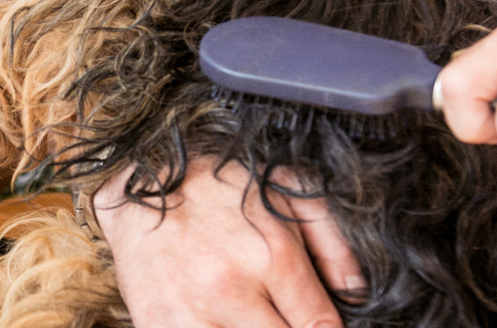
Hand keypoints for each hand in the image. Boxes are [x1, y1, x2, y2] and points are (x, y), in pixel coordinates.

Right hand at [95, 159, 361, 327]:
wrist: (139, 184)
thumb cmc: (220, 186)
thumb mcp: (288, 191)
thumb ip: (334, 241)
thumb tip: (357, 293)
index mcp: (272, 255)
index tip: (317, 323)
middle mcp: (232, 289)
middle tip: (281, 314)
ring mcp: (192, 313)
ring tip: (250, 316)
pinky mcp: (158, 327)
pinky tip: (223, 321)